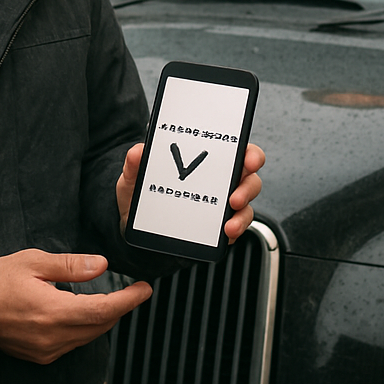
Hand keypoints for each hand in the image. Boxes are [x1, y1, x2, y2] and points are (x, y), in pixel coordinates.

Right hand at [0, 249, 150, 364]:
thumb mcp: (34, 262)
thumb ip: (70, 265)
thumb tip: (101, 265)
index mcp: (52, 312)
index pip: (103, 310)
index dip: (128, 301)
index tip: (145, 289)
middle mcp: (51, 337)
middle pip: (100, 325)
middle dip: (121, 308)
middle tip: (134, 290)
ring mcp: (46, 350)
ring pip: (89, 336)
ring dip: (104, 318)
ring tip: (113, 298)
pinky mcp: (40, 355)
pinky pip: (74, 343)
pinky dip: (87, 327)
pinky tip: (85, 311)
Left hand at [116, 141, 266, 242]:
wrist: (135, 228)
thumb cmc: (141, 196)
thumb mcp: (134, 178)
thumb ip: (135, 163)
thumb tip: (138, 151)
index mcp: (204, 161)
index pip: (236, 150)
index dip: (249, 152)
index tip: (248, 158)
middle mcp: (218, 181)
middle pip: (248, 177)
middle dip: (248, 185)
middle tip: (235, 196)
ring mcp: (221, 205)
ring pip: (246, 205)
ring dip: (242, 213)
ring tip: (229, 223)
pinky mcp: (218, 227)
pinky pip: (236, 227)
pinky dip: (234, 230)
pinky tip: (225, 233)